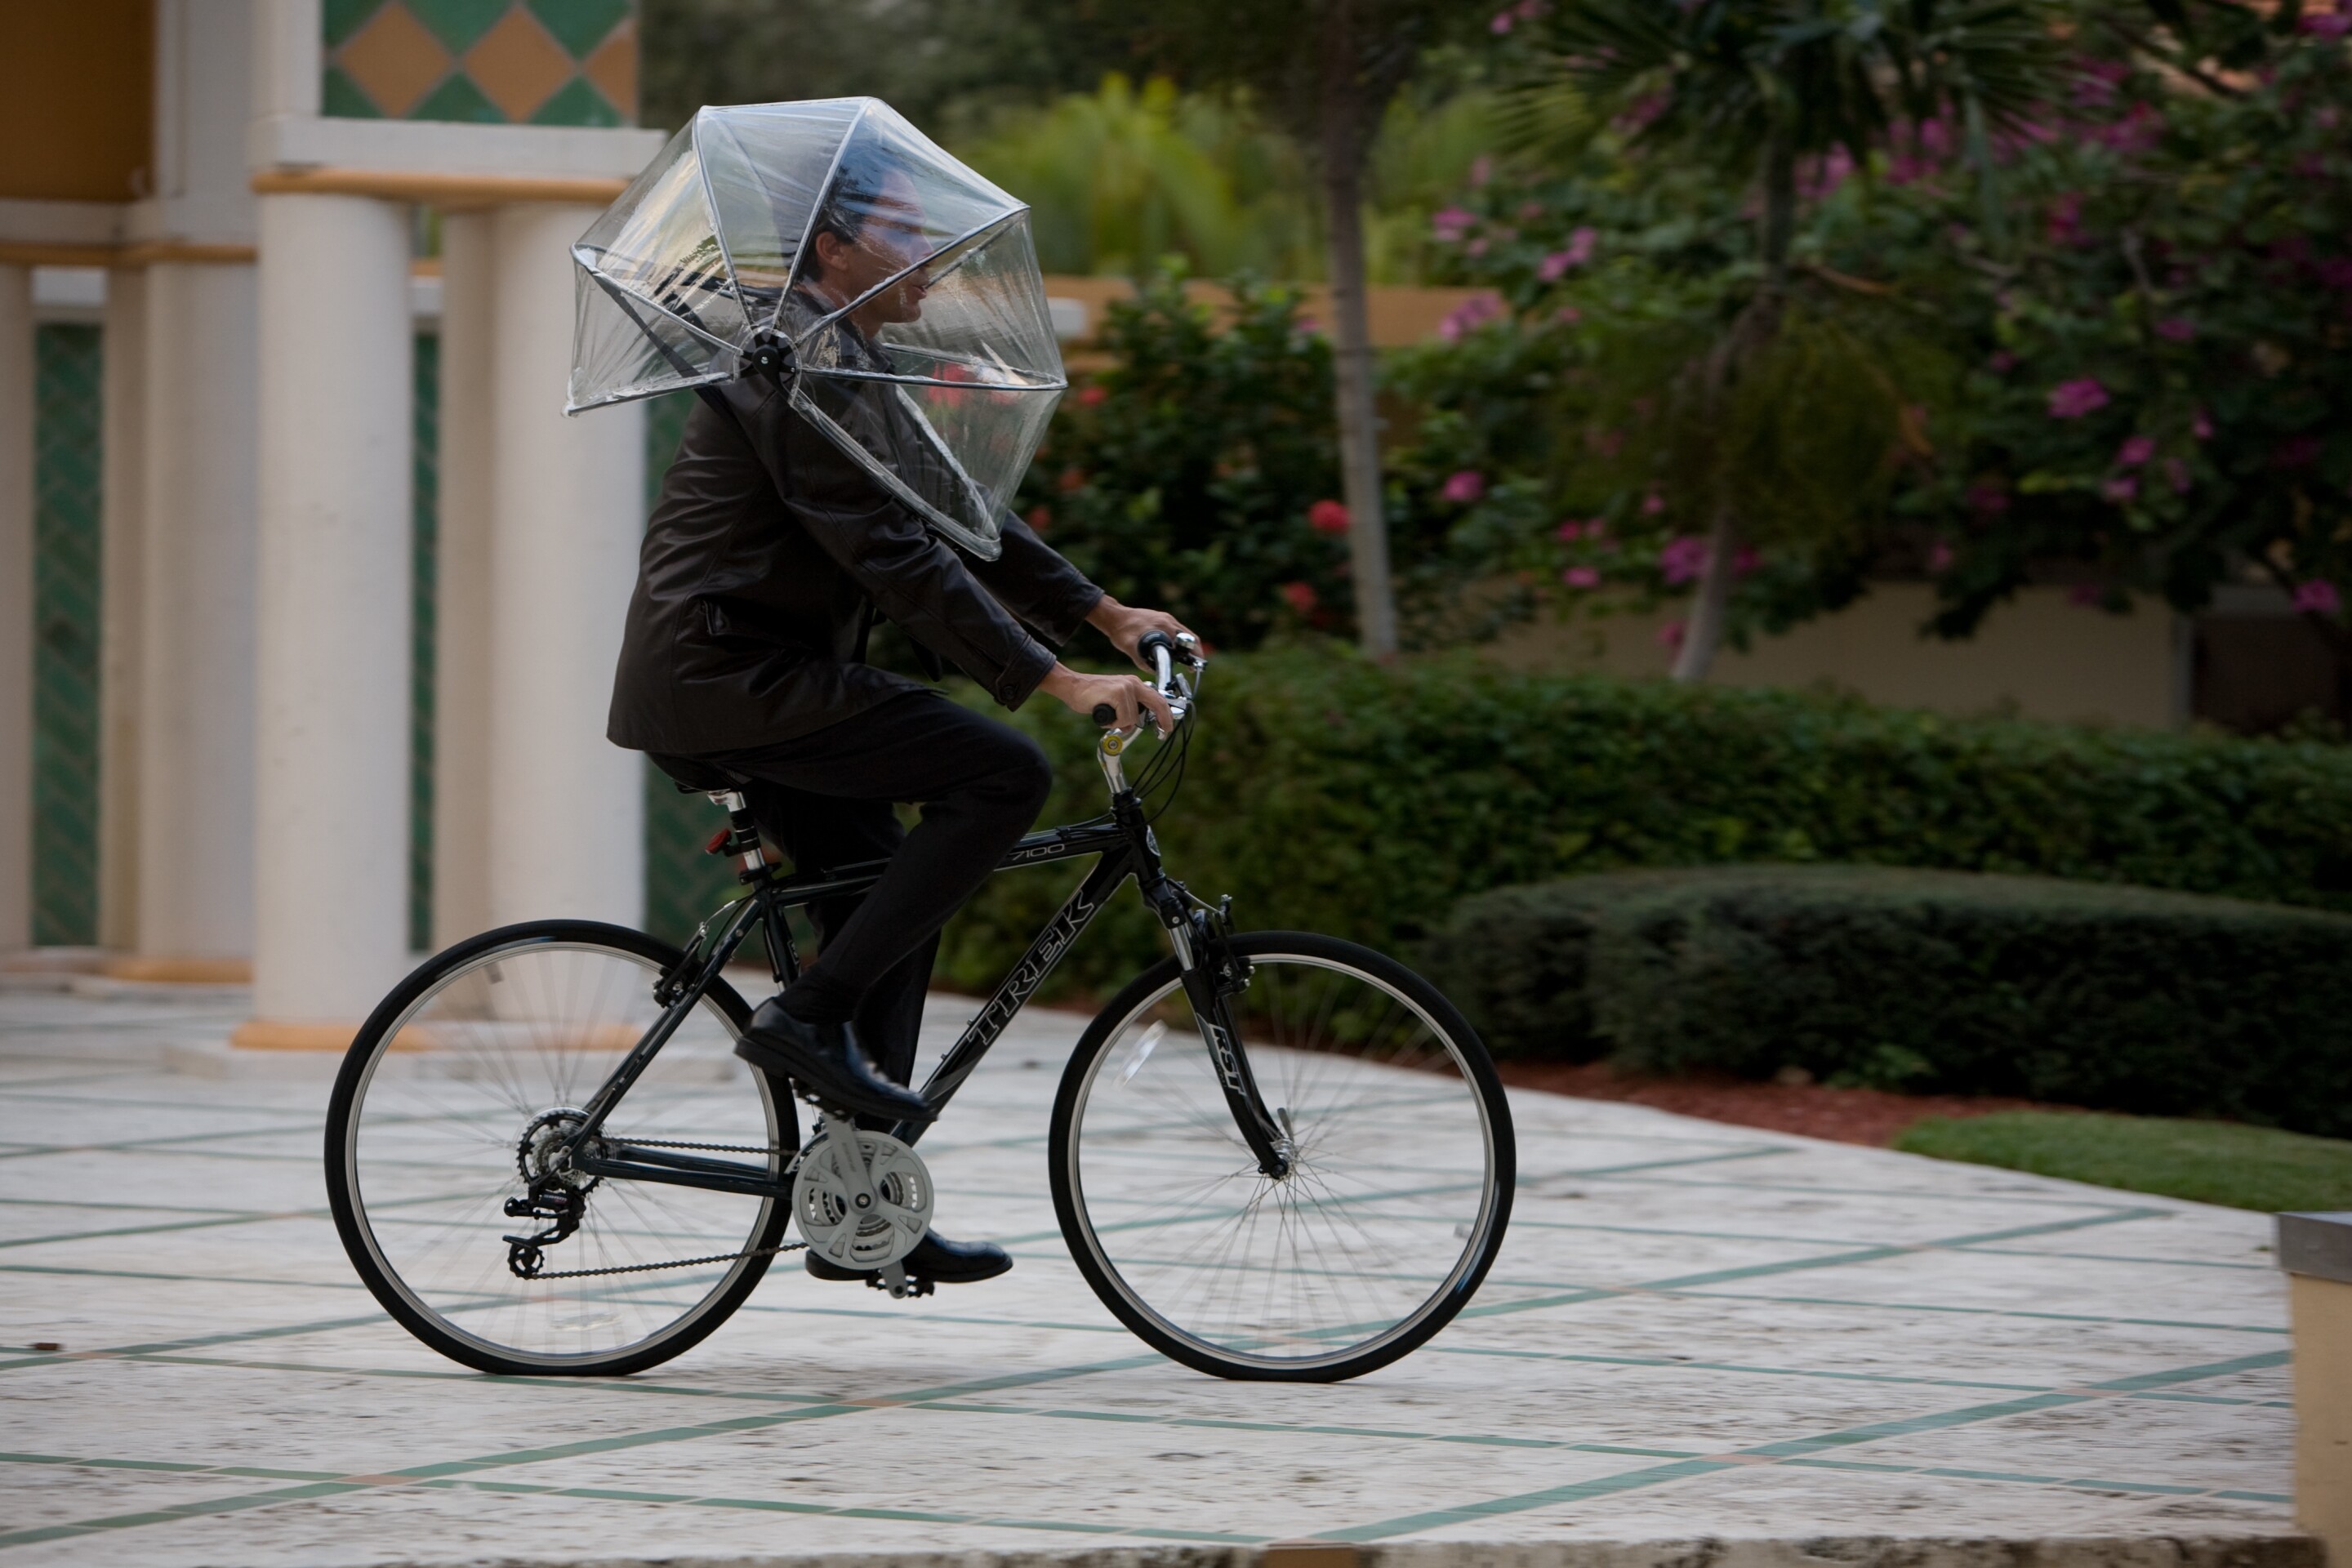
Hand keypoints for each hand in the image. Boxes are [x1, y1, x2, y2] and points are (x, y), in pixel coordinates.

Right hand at [1039, 664, 1174, 736]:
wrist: (1072, 686)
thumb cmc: (1091, 695)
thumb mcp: (1115, 699)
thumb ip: (1128, 708)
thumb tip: (1133, 724)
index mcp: (1133, 683)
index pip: (1156, 698)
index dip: (1165, 713)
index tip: (1168, 726)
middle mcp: (1132, 683)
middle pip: (1156, 703)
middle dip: (1162, 719)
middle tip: (1164, 732)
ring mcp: (1125, 688)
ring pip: (1133, 718)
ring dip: (1119, 722)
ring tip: (1107, 715)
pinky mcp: (1117, 694)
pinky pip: (1122, 718)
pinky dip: (1112, 722)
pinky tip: (1103, 714)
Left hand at [1085, 594, 1196, 671]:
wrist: (1114, 616)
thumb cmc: (1121, 630)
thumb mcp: (1130, 648)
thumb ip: (1142, 661)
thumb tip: (1155, 672)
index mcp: (1163, 625)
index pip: (1188, 640)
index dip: (1194, 654)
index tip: (1194, 666)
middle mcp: (1168, 620)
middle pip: (1190, 637)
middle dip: (1194, 652)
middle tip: (1192, 666)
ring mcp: (1166, 618)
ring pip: (1184, 634)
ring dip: (1187, 647)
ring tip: (1185, 661)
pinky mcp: (1162, 619)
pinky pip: (1176, 631)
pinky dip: (1179, 642)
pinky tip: (1174, 651)